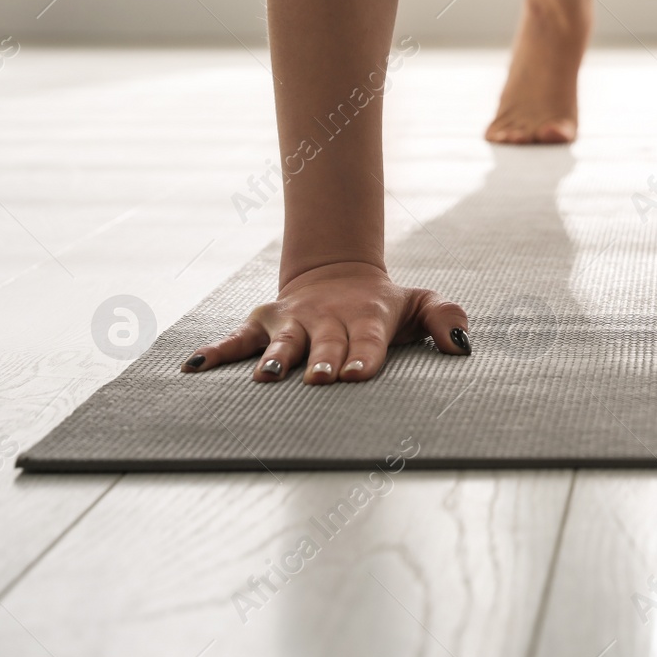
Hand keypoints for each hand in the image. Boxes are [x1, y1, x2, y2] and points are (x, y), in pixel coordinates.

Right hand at [179, 261, 470, 384]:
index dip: (363, 357)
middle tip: (320, 380)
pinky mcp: (264, 323)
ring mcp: (293, 321)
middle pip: (325, 343)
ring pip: (282, 342)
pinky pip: (237, 339)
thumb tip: (463, 346)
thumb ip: (446, 319)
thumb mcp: (421, 304)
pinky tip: (193, 367)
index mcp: (366, 318)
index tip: (356, 375)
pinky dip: (215, 351)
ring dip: (274, 359)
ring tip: (266, 378)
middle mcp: (327, 319)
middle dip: (322, 361)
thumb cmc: (384, 306)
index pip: (367, 341)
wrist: (339, 276)